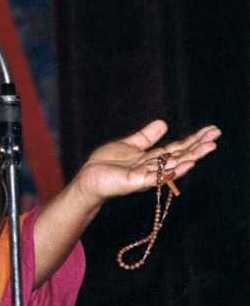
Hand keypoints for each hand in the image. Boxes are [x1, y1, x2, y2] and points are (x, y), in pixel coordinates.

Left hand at [74, 120, 220, 205]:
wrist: (88, 179)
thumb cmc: (105, 164)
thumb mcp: (128, 145)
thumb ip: (146, 137)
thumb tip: (164, 123)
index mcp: (152, 158)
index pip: (177, 148)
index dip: (194, 139)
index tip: (211, 130)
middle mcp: (154, 167)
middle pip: (180, 155)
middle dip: (199, 146)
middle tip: (217, 136)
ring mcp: (147, 175)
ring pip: (174, 165)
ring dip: (192, 157)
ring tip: (209, 147)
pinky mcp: (137, 181)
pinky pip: (158, 176)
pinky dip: (173, 170)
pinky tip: (187, 163)